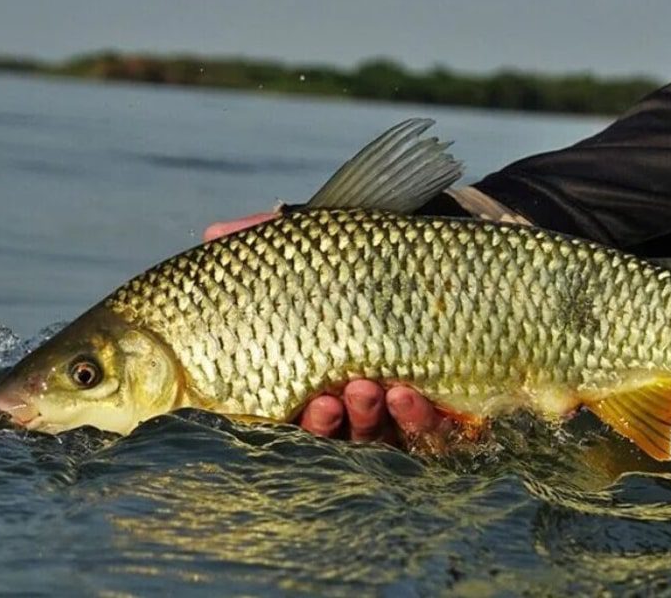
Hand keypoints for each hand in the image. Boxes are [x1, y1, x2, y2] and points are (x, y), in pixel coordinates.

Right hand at [204, 212, 441, 443]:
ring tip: (368, 390)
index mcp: (319, 375)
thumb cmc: (379, 260)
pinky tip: (408, 395)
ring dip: (368, 420)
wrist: (457, 260)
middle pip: (335, 434)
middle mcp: (357, 401)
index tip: (304, 398)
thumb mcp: (329, 245)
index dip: (297, 416)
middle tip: (331, 399)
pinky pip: (430, 432)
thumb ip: (274, 241)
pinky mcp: (446, 410)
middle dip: (329, 423)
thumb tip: (212, 232)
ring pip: (379, 437)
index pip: (296, 411)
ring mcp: (400, 410)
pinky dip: (418, 420)